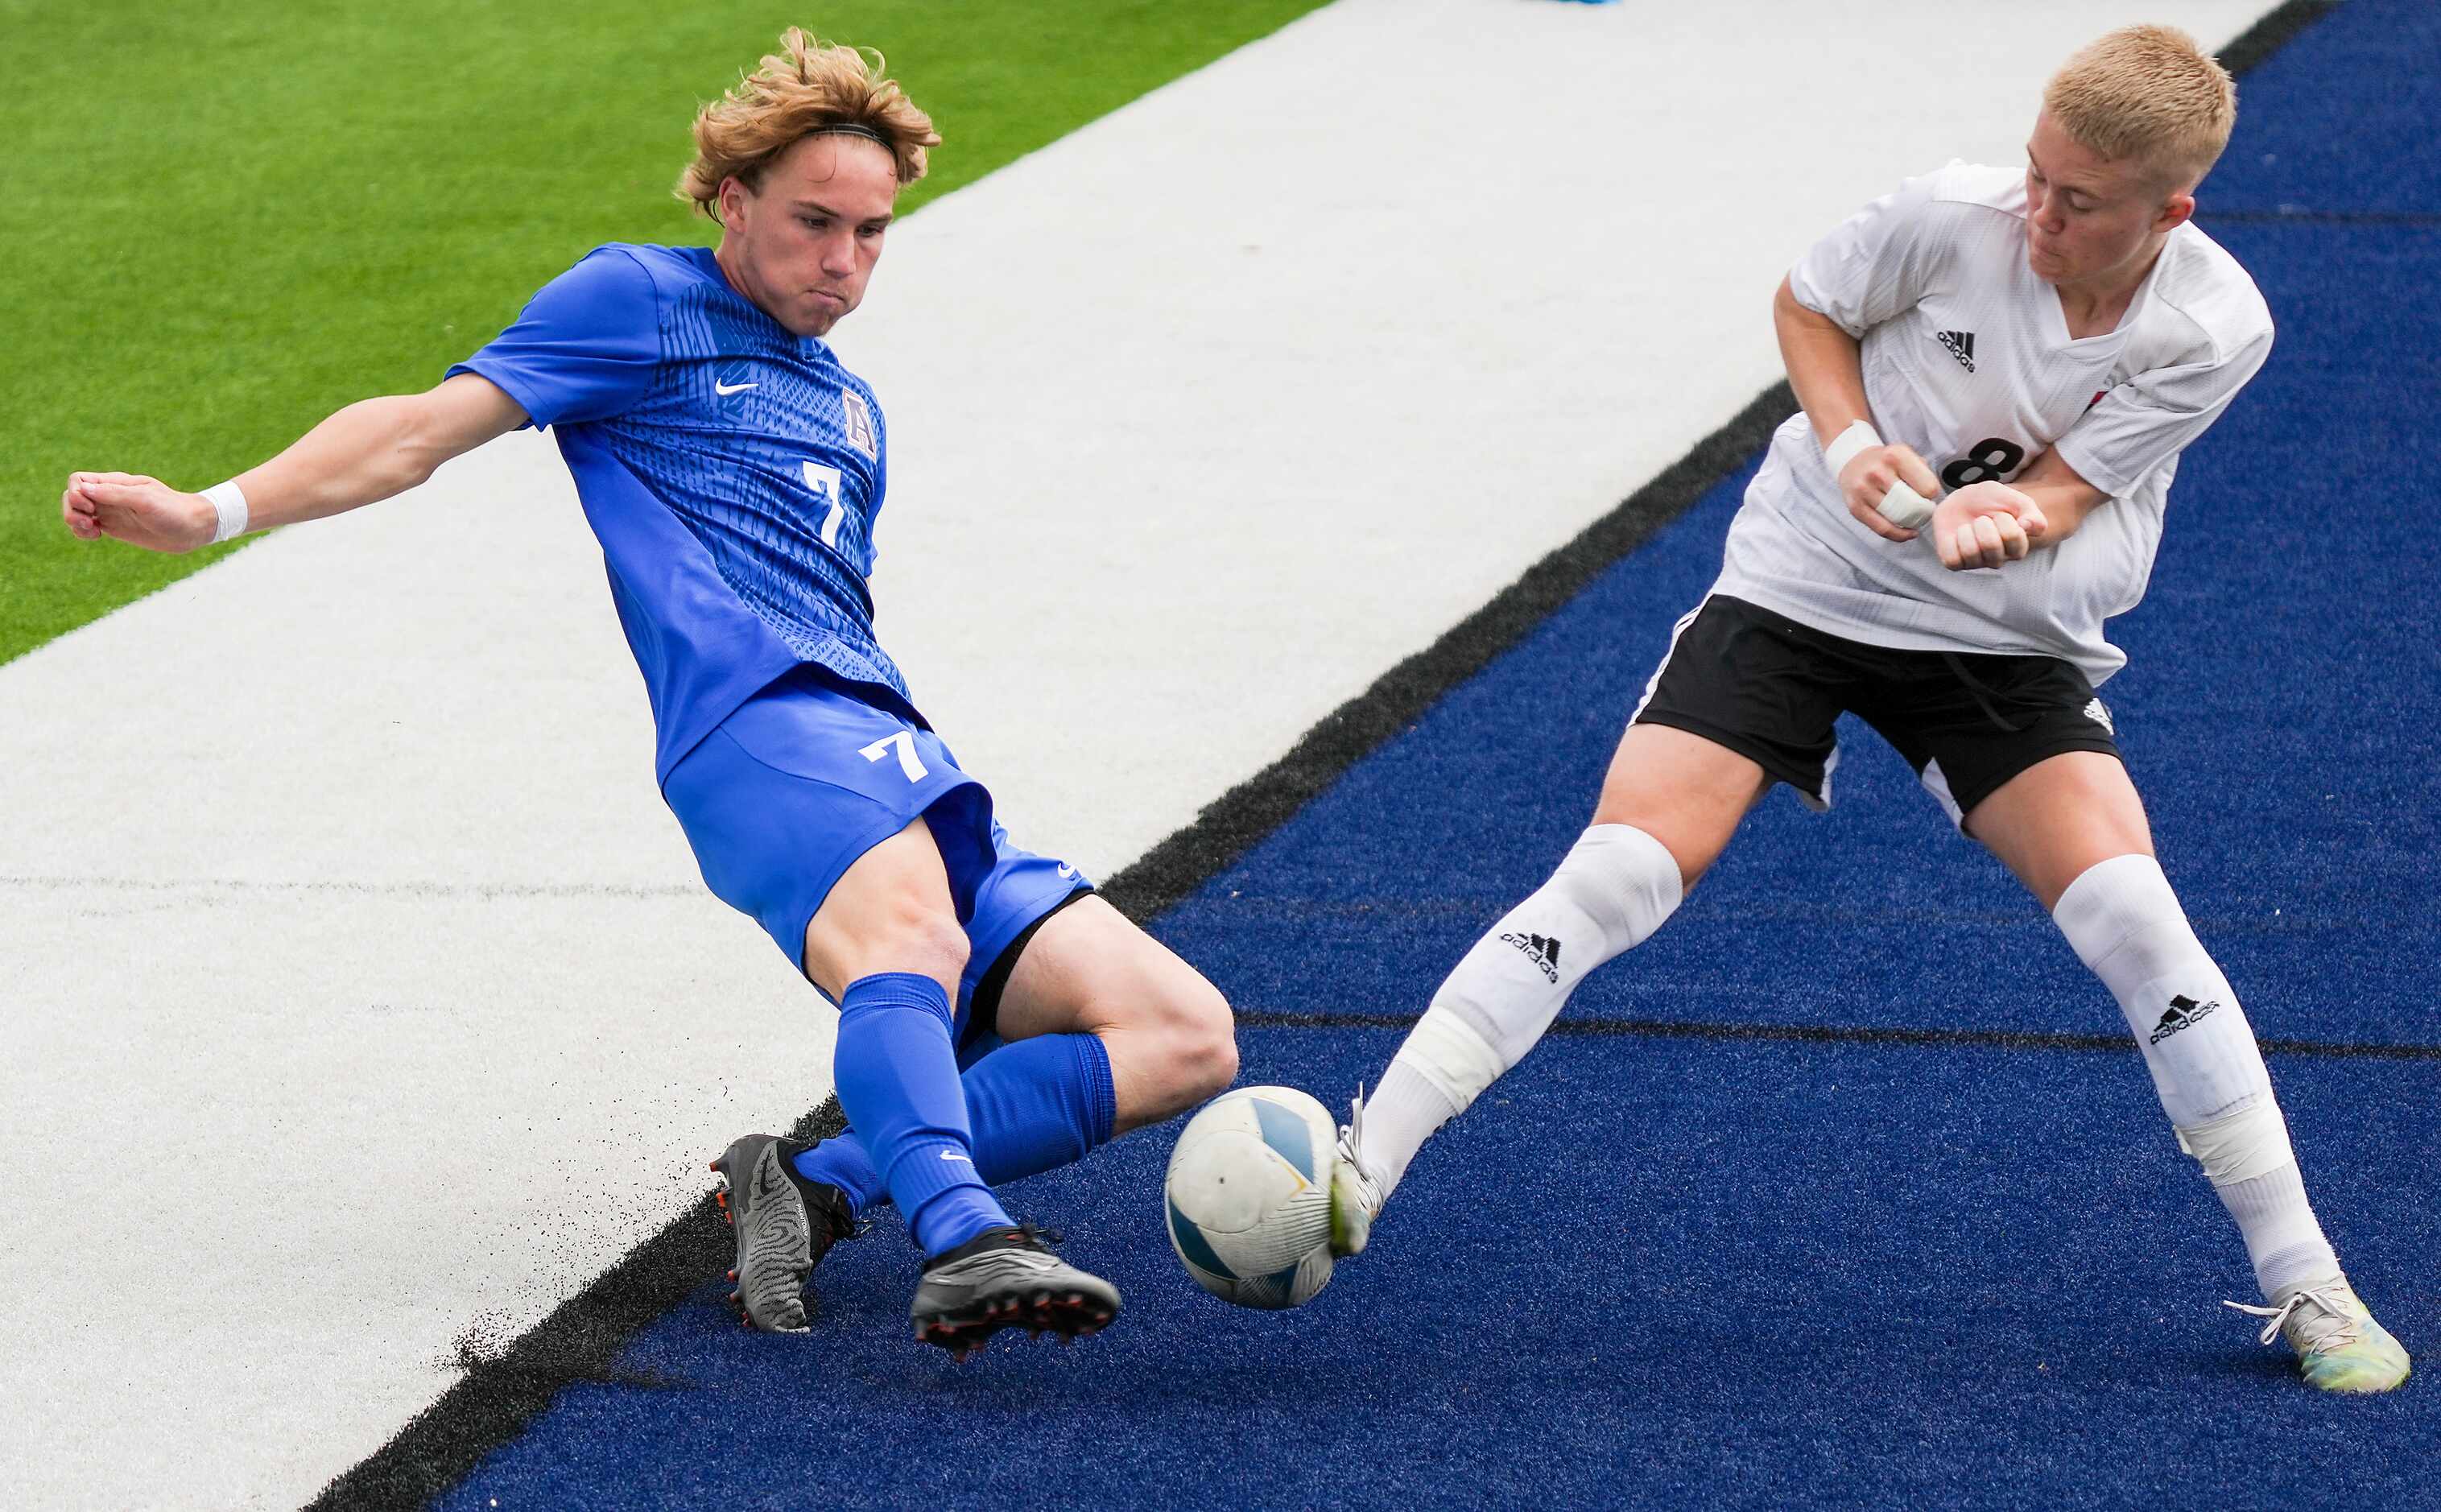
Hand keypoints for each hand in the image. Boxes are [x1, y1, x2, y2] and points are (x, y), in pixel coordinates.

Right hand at [60, 471, 216, 553]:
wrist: (194, 528)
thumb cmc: (173, 511)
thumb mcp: (145, 500)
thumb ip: (115, 494)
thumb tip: (83, 489)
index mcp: (116, 483)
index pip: (78, 480)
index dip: (76, 493)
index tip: (90, 507)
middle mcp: (110, 495)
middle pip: (72, 496)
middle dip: (71, 510)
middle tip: (88, 523)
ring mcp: (111, 511)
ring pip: (77, 512)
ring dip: (74, 522)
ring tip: (92, 532)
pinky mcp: (115, 527)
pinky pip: (87, 527)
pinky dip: (83, 532)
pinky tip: (96, 537)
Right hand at [1834, 443, 1941, 541]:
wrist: (1851, 462)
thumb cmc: (1884, 461)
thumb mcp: (1904, 453)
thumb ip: (1921, 470)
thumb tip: (1932, 496)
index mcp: (1895, 456)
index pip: (1927, 486)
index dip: (1932, 493)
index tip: (1929, 494)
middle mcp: (1878, 472)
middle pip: (1913, 504)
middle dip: (1923, 511)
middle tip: (1925, 510)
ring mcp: (1864, 490)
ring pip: (1898, 518)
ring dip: (1911, 522)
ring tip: (1915, 519)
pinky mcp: (1856, 508)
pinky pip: (1882, 529)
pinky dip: (1898, 534)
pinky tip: (1907, 532)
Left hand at [1931, 481, 2047, 570]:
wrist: (1963, 499)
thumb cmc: (1992, 501)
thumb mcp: (2015, 500)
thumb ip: (2031, 513)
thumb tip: (2027, 526)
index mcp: (2017, 547)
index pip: (2013, 537)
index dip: (2004, 519)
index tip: (2001, 514)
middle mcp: (1998, 559)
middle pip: (1991, 545)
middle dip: (1984, 523)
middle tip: (1982, 519)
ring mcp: (1976, 563)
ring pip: (1971, 553)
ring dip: (1967, 531)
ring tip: (1969, 526)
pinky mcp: (1955, 563)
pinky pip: (1952, 560)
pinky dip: (1952, 542)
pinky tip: (1957, 535)